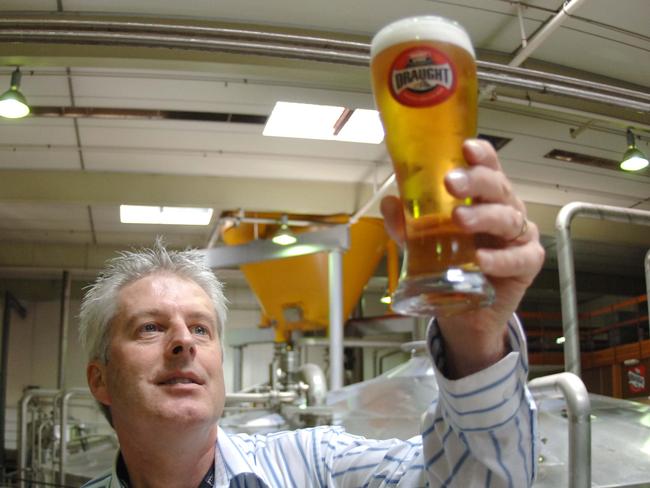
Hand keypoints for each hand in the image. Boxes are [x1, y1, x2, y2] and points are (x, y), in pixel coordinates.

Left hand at [380, 139, 544, 377]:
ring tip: (460, 219)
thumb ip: (407, 225)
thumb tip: (390, 204)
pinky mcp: (526, 263)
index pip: (487, 167)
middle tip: (451, 183)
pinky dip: (499, 258)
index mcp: (482, 198)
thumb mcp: (422, 244)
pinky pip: (518, 258)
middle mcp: (504, 210)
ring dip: (483, 216)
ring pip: (508, 218)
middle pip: (497, 187)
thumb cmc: (452, 266)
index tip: (465, 148)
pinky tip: (482, 259)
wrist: (466, 312)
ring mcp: (518, 236)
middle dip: (475, 181)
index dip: (480, 155)